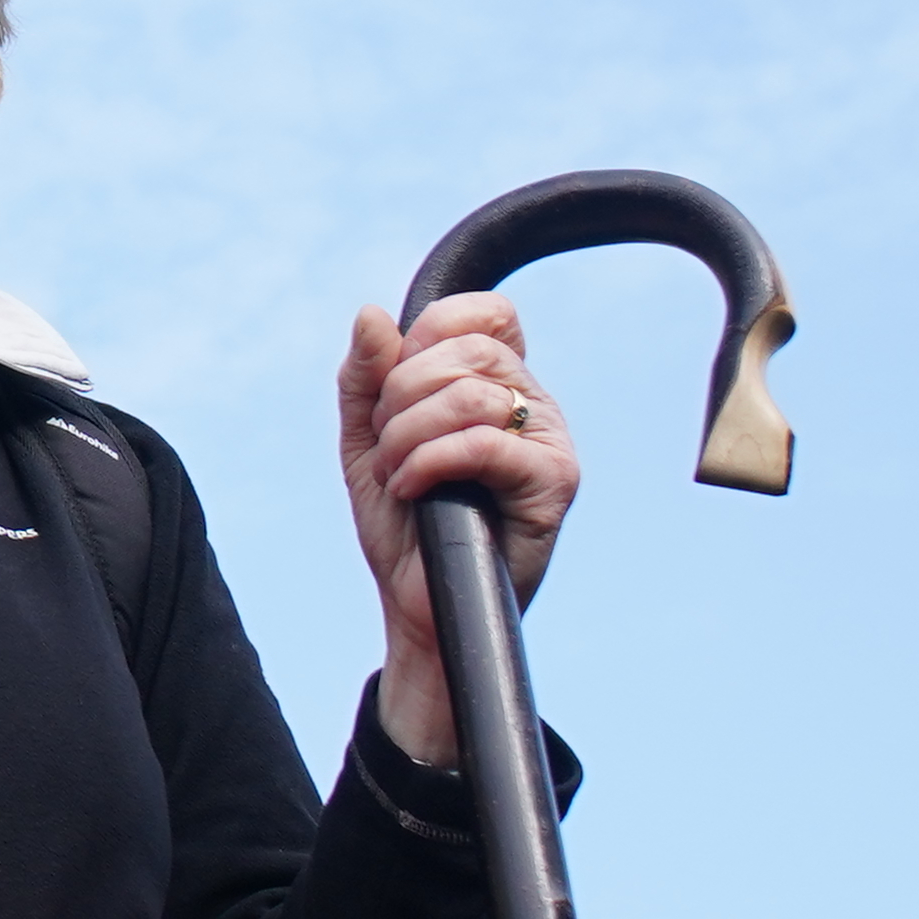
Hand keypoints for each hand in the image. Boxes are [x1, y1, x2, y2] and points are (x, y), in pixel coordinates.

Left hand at [337, 293, 579, 769]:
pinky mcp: (553, 483)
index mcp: (496, 383)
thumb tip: (371, 315)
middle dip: (400, 396)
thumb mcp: (366, 440)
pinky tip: (411, 491)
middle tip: (386, 447)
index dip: (432, 332)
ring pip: (471, 395)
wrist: (416, 604)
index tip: (395, 385)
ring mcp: (549, 442)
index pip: (486, 313)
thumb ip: (365, 378)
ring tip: (396, 476)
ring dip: (407, 436)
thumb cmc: (401, 522)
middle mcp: (531, 404)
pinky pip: (483, 444)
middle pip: (467, 350)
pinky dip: (427, 462)